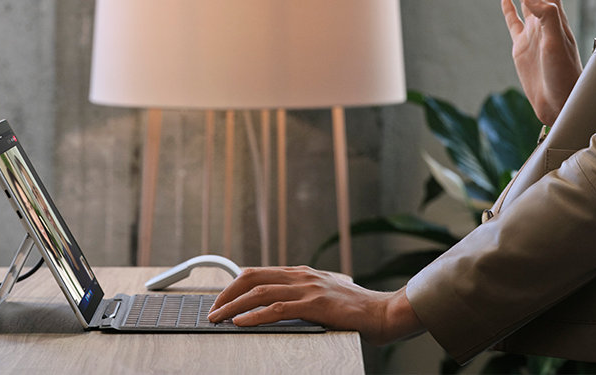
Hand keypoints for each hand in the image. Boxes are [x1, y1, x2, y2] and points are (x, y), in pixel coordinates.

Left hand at [207, 265, 423, 344]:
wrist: (383, 312)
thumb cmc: (356, 310)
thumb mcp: (324, 296)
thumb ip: (302, 297)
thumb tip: (275, 307)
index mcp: (302, 274)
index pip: (258, 273)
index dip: (234, 286)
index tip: (220, 301)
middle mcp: (302, 276)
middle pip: (252, 278)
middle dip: (227, 294)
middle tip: (212, 311)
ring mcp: (308, 288)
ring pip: (260, 293)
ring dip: (233, 306)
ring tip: (218, 318)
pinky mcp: (315, 305)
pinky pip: (277, 309)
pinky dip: (254, 316)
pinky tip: (241, 322)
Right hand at [500, 0, 581, 124]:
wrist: (562, 105)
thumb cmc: (564, 77)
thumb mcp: (556, 46)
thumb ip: (545, 18)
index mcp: (553, 16)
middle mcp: (543, 20)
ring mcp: (532, 34)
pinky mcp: (522, 49)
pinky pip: (514, 23)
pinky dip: (509, 9)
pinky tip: (506, 0)